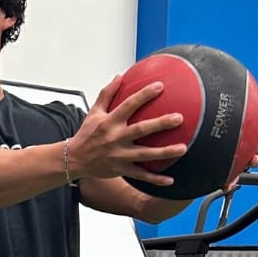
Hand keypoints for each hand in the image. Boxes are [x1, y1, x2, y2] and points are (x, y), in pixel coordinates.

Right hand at [66, 75, 187, 186]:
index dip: (144, 95)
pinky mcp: (121, 170)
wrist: (74, 159)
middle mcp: (115, 138)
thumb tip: (119, 77)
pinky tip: (170, 180)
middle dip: (160, 124)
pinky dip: (155, 179)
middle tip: (179, 118)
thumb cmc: (86, 134)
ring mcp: (119, 155)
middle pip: (141, 130)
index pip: (128, 105)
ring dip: (164, 152)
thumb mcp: (93, 112)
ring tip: (183, 148)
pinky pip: (140, 175)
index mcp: (109, 122)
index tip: (160, 86)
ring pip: (145, 154)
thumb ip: (107, 94)